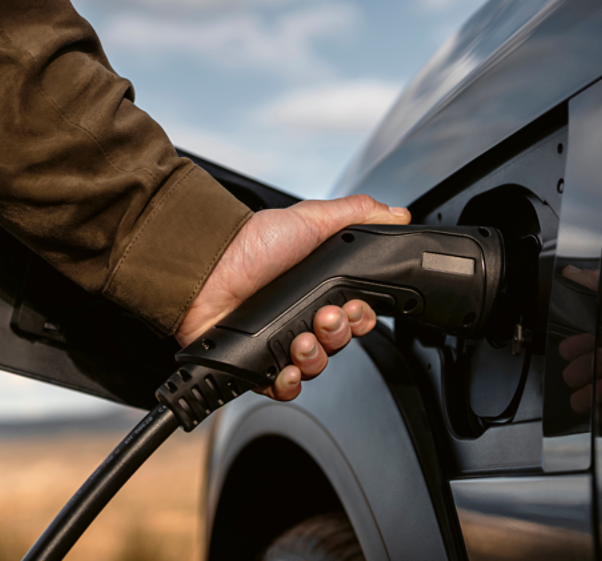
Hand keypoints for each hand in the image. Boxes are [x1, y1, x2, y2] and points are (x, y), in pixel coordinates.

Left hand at [176, 194, 410, 400]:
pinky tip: (285, 369)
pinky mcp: (254, 364)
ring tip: (301, 340)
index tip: (355, 308)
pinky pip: (282, 387)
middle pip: (338, 343)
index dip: (361, 318)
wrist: (204, 267)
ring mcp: (277, 341)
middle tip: (325, 318)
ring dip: (315, 358)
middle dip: (338, 335)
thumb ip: (356, 215)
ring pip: (315, 367)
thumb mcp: (310, 219)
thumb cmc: (249, 243)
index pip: (354, 315)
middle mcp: (299, 316)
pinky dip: (289, 383)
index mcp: (317, 288)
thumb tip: (396, 214)